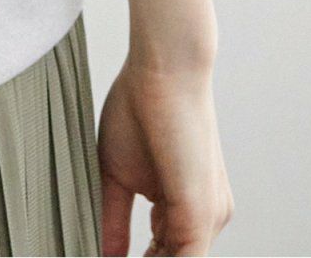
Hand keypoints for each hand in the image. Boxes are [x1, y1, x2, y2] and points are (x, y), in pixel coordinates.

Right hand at [98, 58, 234, 255]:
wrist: (163, 71)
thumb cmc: (139, 107)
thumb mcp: (117, 173)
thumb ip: (113, 218)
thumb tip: (104, 255)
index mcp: (183, 207)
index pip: (161, 254)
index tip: (102, 255)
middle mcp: (204, 217)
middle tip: (102, 256)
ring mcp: (208, 218)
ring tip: (108, 257)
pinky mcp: (201, 215)